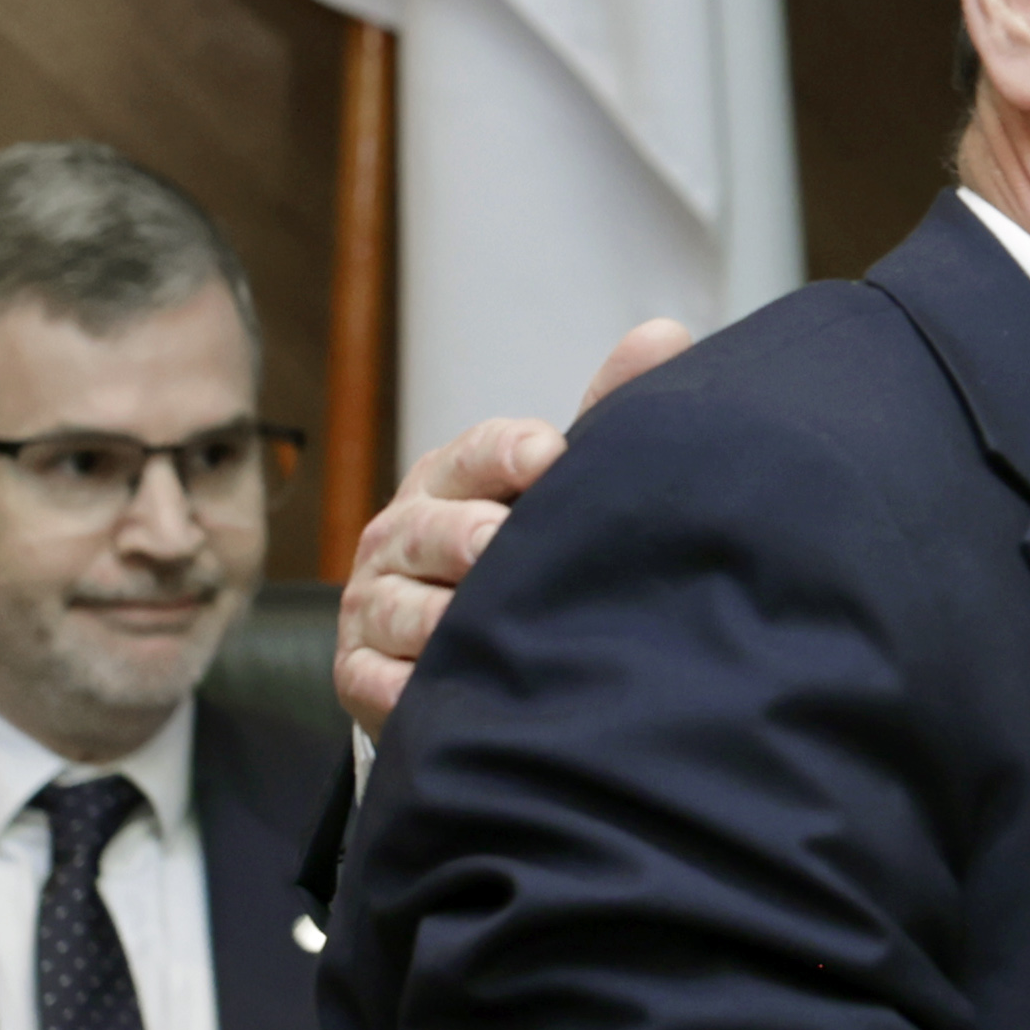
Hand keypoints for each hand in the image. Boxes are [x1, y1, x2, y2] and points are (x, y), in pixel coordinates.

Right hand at [332, 319, 694, 736]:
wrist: (466, 646)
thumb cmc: (518, 546)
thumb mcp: (556, 481)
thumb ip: (607, 410)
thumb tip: (666, 335)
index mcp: (451, 478)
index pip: (475, 453)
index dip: (508, 453)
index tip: (550, 457)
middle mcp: (401, 535)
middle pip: (428, 529)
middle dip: (461, 535)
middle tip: (496, 544)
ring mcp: (375, 605)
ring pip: (397, 607)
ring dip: (434, 618)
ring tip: (471, 624)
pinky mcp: (363, 675)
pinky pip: (375, 682)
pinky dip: (401, 690)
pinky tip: (431, 694)